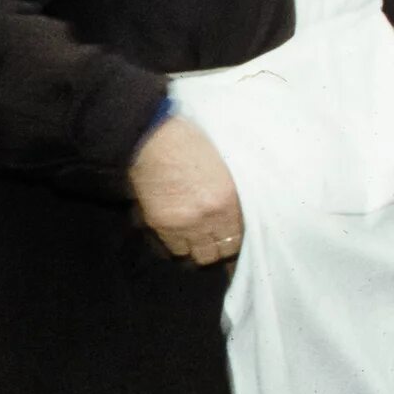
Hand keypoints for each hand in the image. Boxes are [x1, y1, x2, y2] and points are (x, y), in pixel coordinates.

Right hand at [130, 114, 243, 263]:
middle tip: (218, 239)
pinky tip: (181, 234)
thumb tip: (238, 211)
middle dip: (221, 247)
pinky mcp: (161, 225)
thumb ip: (232, 193)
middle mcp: (209, 217)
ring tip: (200, 239)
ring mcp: (184, 224)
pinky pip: (175, 248)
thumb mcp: (225, 166)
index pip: (241, 237)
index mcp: (229, 199)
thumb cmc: (189, 143)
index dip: (238, 239)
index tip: (235, 236)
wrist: (152, 138)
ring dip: (201, 249)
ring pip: (199, 256)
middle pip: (222, 251)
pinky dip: (179, 244)